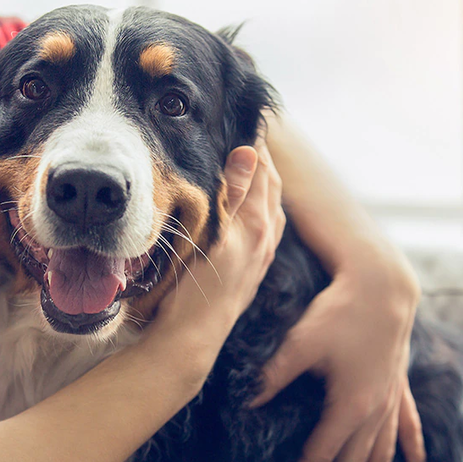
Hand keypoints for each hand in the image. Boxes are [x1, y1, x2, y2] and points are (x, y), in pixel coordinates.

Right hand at [150, 140, 285, 374]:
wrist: (190, 339)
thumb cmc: (193, 288)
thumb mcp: (211, 235)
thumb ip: (232, 193)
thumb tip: (249, 152)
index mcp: (257, 225)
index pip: (262, 173)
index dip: (256, 145)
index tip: (248, 122)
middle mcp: (265, 240)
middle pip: (272, 188)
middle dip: (264, 161)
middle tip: (251, 136)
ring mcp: (260, 258)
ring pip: (272, 210)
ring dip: (266, 185)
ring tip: (254, 168)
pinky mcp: (253, 273)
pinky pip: (268, 231)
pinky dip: (264, 210)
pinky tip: (255, 214)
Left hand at [252, 247, 426, 461]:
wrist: (382, 284)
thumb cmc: (338, 311)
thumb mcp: (299, 343)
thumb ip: (273, 376)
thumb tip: (247, 403)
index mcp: (350, 406)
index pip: (321, 455)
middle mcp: (375, 410)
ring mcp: (391, 399)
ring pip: (382, 453)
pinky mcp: (398, 385)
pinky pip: (409, 429)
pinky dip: (413, 453)